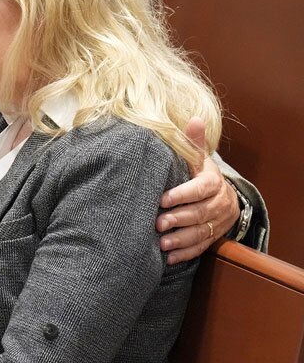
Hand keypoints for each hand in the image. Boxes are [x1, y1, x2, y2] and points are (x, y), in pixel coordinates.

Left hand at [156, 117, 238, 263]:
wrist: (220, 194)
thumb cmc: (198, 172)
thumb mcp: (197, 156)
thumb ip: (193, 142)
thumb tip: (194, 120)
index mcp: (213, 181)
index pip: (201, 188)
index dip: (183, 194)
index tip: (162, 199)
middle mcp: (220, 203)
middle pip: (200, 213)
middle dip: (178, 219)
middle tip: (157, 224)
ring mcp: (219, 221)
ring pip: (201, 232)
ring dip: (181, 239)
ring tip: (161, 243)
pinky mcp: (214, 236)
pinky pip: (202, 247)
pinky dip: (186, 253)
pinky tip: (169, 257)